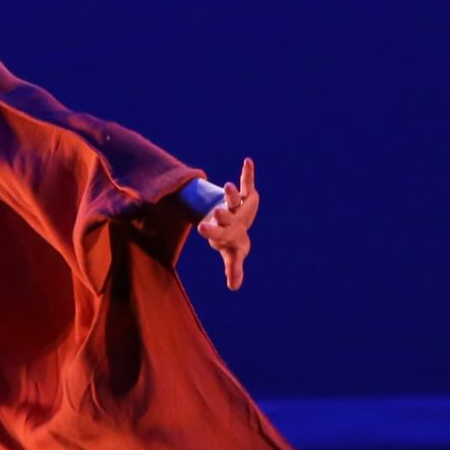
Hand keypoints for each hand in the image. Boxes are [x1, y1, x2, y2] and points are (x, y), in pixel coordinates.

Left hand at [194, 155, 258, 290]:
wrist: (232, 222)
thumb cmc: (232, 240)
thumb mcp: (234, 254)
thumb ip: (233, 268)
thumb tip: (233, 287)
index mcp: (222, 232)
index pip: (214, 232)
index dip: (209, 231)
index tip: (201, 228)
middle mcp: (226, 217)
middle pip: (223, 214)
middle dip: (221, 213)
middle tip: (216, 210)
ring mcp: (235, 205)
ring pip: (232, 198)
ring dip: (231, 193)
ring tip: (228, 186)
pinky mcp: (245, 195)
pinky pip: (247, 183)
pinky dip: (248, 173)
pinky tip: (248, 161)